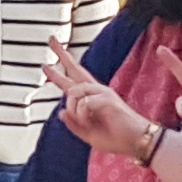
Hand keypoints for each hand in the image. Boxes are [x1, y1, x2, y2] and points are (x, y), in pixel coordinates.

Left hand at [48, 43, 160, 161]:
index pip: (72, 82)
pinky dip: (82, 116)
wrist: (137, 142)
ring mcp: (103, 92)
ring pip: (73, 92)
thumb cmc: (117, 138)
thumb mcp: (88, 135)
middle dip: (62, 55)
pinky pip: (83, 104)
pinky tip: (91, 122)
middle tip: (51, 39)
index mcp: (91, 99)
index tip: (45, 65)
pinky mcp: (108, 98)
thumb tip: (60, 112)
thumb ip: (74, 124)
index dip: (57, 73)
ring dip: (74, 111)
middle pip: (75, 69)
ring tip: (86, 123)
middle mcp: (96, 91)